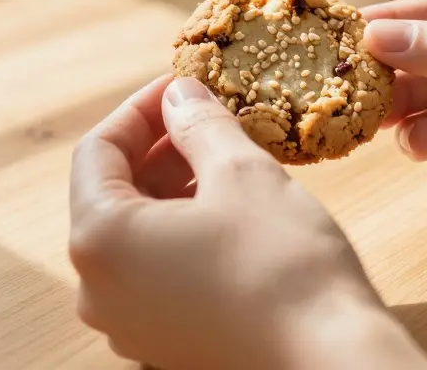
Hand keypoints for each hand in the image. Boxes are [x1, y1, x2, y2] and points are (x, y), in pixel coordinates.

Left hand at [68, 76, 426, 369]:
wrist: (329, 359)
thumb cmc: (283, 265)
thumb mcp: (241, 172)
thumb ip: (199, 123)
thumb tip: (179, 94)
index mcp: (100, 240)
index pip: (98, 150)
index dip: (141, 108)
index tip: (182, 84)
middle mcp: (97, 289)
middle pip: (112, 193)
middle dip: (159, 148)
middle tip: (208, 114)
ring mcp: (128, 322)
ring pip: (137, 233)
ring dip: (174, 187)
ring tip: (226, 157)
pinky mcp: (162, 342)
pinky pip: (156, 270)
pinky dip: (182, 231)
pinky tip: (230, 209)